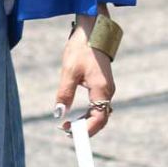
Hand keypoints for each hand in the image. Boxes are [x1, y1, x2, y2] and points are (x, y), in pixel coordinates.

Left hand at [54, 14, 115, 137]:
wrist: (92, 30)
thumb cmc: (81, 49)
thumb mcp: (69, 71)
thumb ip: (64, 93)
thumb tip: (58, 113)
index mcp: (102, 89)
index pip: (98, 119)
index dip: (86, 130)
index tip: (71, 136)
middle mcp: (108, 90)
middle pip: (100, 118)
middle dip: (85, 128)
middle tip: (66, 132)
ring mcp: (107, 87)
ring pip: (100, 112)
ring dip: (86, 121)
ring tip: (68, 126)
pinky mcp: (103, 83)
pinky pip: (99, 104)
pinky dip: (89, 113)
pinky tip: (77, 115)